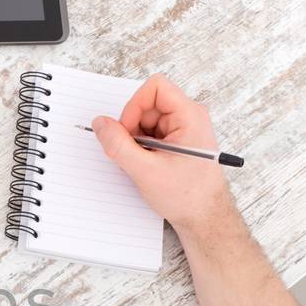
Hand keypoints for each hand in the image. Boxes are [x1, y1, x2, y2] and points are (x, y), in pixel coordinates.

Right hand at [90, 75, 236, 237]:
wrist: (204, 218)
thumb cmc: (188, 196)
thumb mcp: (146, 171)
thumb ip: (118, 145)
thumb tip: (100, 123)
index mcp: (189, 116)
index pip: (155, 87)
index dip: (134, 106)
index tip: (128, 130)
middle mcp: (188, 117)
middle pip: (147, 104)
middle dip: (132, 126)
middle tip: (133, 152)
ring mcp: (183, 128)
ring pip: (146, 119)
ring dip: (136, 139)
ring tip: (144, 162)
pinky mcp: (177, 140)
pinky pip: (150, 132)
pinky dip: (141, 147)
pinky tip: (147, 164)